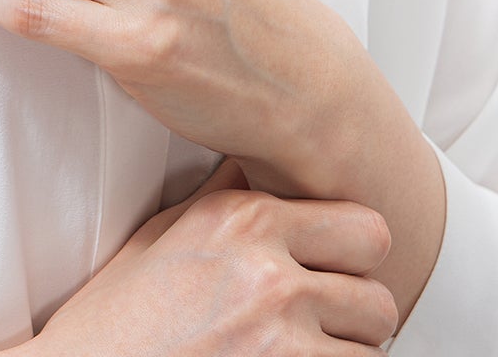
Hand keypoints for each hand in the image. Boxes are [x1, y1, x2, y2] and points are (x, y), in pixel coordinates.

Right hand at [29, 159, 399, 354]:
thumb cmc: (118, 318)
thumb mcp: (166, 236)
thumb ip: (227, 199)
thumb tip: (261, 159)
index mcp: (243, 220)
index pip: (366, 228)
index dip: (354, 257)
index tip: (333, 271)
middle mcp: (269, 272)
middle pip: (380, 297)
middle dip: (357, 318)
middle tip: (323, 327)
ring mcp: (280, 340)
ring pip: (370, 355)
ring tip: (293, 355)